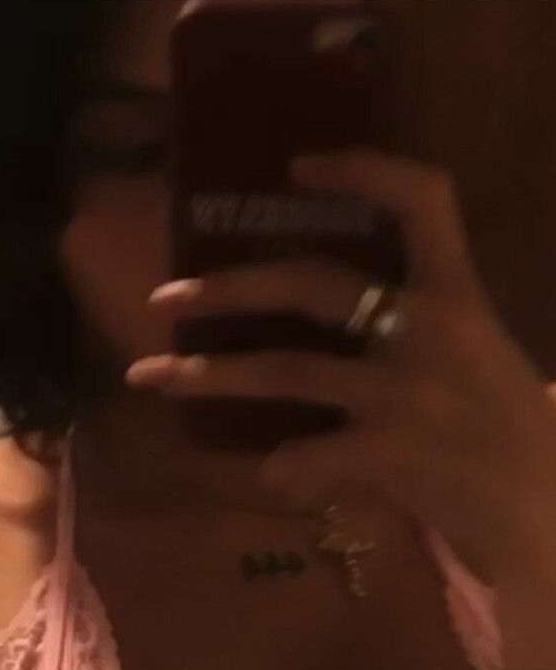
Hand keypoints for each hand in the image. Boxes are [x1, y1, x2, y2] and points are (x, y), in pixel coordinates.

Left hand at [130, 149, 555, 582]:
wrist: (545, 505)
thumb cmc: (507, 427)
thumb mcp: (477, 350)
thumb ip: (414, 321)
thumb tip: (329, 305)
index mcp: (458, 294)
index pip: (423, 200)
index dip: (363, 169)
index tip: (297, 165)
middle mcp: (428, 332)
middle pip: (314, 284)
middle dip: (230, 287)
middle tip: (167, 297)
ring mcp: (405, 395)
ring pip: (287, 371)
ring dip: (211, 375)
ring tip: (153, 376)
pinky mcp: (390, 456)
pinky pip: (308, 455)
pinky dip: (280, 465)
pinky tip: (268, 472)